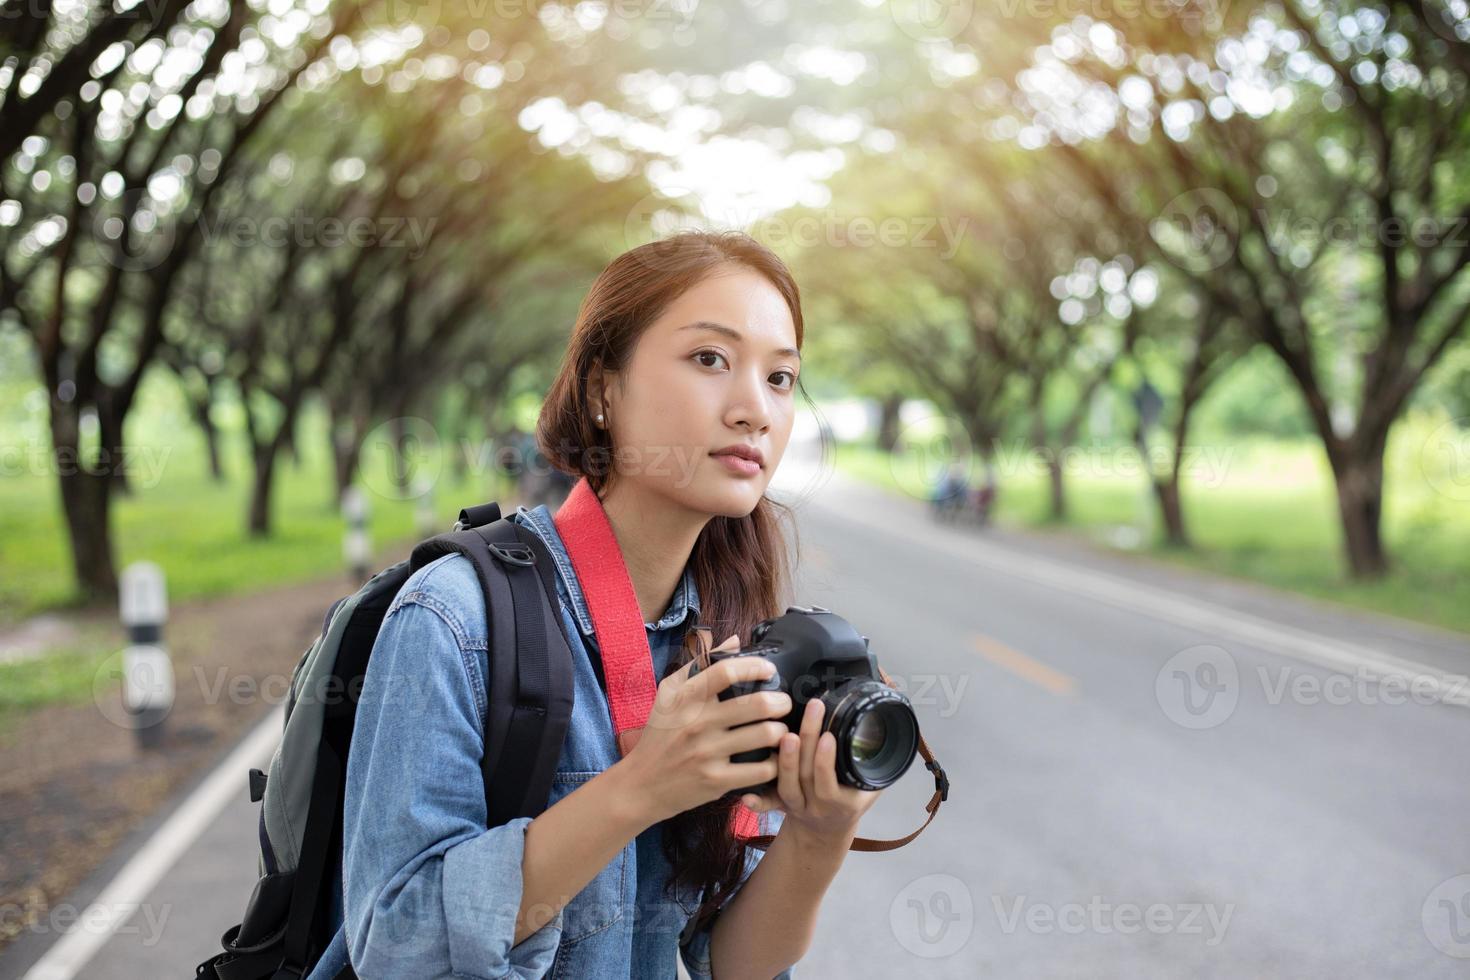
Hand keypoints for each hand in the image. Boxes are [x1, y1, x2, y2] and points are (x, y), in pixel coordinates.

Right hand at [617, 633, 792, 824]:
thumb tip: (734, 641)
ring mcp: (708, 753)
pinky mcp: (717, 781)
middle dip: (780, 701)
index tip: (769, 669)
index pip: (726, 671)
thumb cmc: (659, 735)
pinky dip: (775, 762)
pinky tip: (773, 758)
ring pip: (765, 735)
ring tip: (782, 730)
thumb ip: (700, 664)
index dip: (755, 666)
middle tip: (783, 703)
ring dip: (782, 731)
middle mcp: (697, 723)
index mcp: (686, 698)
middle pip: (756, 704)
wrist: (641, 785)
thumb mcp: (668, 694)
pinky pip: (761, 770)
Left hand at [737, 697, 883, 843]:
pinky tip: (746, 794)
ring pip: (786, 786)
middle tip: (813, 709)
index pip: (830, 783)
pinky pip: (767, 803)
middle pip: (807, 776)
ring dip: (785, 760)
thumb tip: (890, 728)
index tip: (828, 736)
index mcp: (841, 804)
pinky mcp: (779, 804)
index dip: (826, 762)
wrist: (827, 834)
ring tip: (785, 732)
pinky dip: (758, 800)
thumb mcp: (871, 787)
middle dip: (809, 741)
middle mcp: (816, 806)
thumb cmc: (851, 801)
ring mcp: (795, 806)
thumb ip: (878, 765)